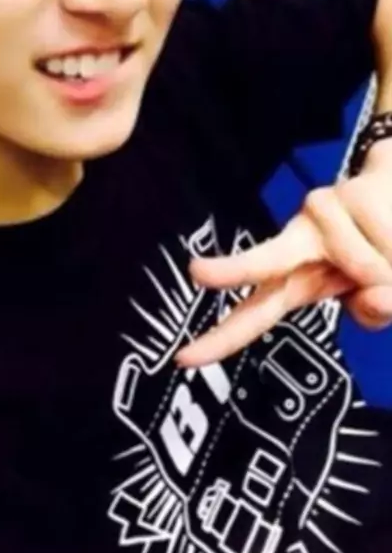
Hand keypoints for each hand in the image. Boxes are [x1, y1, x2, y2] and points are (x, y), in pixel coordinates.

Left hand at [176, 167, 391, 367]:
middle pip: (264, 260)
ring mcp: (319, 213)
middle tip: (195, 271)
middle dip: (233, 269)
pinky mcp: (347, 193)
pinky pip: (387, 244)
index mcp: (296, 277)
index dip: (222, 340)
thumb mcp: (379, 298)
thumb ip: (375, 312)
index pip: (254, 314)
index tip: (182, 359)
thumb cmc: (383, 254)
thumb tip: (375, 297)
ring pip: (366, 266)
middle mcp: (298, 241)